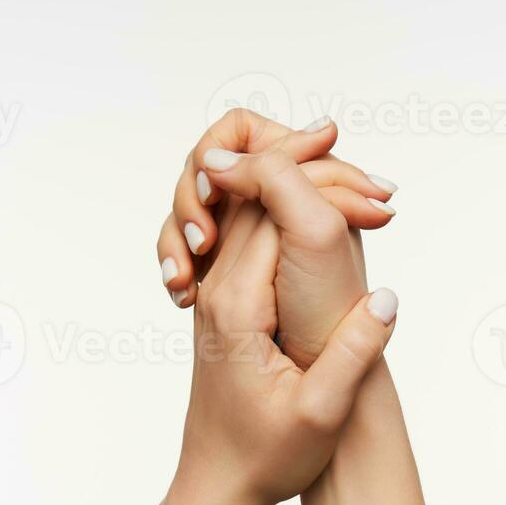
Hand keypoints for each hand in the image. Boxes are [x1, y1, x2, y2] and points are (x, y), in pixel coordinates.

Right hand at [158, 111, 395, 368]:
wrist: (326, 374)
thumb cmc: (328, 310)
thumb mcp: (314, 230)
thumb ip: (273, 177)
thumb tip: (215, 156)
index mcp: (306, 176)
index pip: (243, 129)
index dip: (220, 154)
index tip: (216, 195)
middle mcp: (280, 197)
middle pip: (209, 166)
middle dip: (191, 199)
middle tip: (204, 243)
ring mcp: (255, 231)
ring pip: (194, 207)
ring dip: (178, 234)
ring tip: (186, 278)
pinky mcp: (235, 264)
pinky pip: (188, 245)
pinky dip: (177, 261)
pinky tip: (182, 292)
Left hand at [172, 183, 397, 504]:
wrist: (218, 485)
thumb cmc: (265, 457)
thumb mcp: (320, 414)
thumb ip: (353, 354)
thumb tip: (386, 298)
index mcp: (237, 307)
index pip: (274, 214)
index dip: (328, 192)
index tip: (379, 195)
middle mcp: (218, 291)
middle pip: (259, 200)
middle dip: (315, 176)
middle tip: (380, 183)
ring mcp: (217, 295)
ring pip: (253, 215)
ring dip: (302, 194)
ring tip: (363, 188)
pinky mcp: (226, 305)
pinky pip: (254, 241)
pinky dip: (289, 220)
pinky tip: (330, 222)